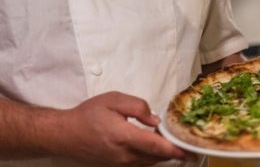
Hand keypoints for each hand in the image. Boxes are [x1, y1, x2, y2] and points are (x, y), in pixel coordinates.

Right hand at [56, 91, 194, 165]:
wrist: (67, 134)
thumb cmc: (89, 114)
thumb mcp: (113, 100)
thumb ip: (137, 106)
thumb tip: (155, 119)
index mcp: (124, 137)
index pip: (157, 147)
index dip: (176, 149)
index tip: (192, 149)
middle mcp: (125, 155)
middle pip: (157, 157)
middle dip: (174, 150)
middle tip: (189, 142)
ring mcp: (122, 164)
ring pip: (150, 161)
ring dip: (163, 153)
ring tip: (174, 141)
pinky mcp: (119, 166)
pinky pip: (142, 162)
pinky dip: (152, 155)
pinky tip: (155, 145)